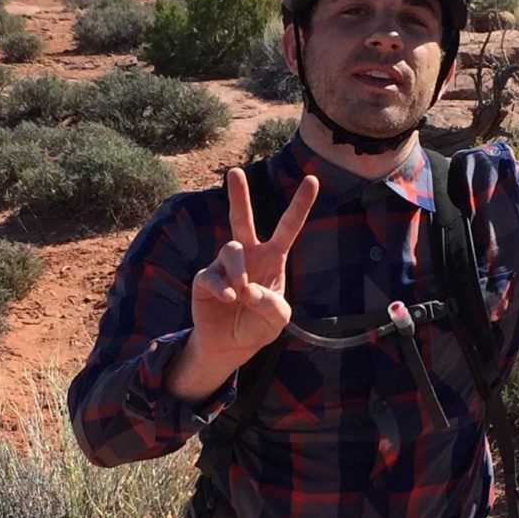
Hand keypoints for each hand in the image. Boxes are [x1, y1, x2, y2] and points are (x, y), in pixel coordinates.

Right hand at [174, 167, 318, 397]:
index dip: (300, 205)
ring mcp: (224, 265)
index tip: (313, 179)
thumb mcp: (277, 320)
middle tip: (235, 172)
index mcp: (272, 258)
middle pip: (242, 220)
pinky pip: (212, 276)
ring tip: (240, 293)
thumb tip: (248, 289)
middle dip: (239, 196)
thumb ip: (272, 305)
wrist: (231, 345)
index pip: (288, 227)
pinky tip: (228, 300)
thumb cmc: (258, 326)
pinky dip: (222, 288)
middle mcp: (248, 255)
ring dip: (238, 271)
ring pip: (231, 250)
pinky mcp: (205, 279)